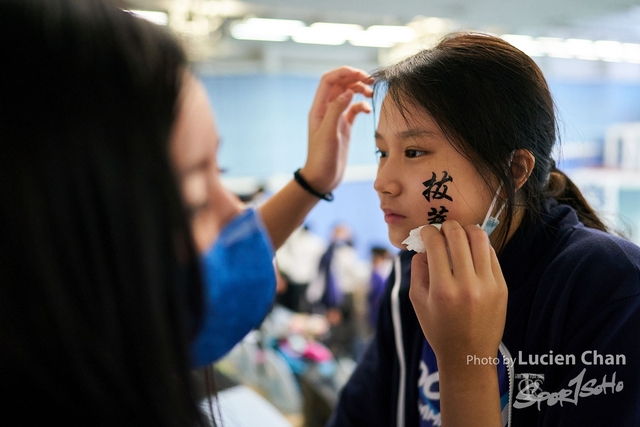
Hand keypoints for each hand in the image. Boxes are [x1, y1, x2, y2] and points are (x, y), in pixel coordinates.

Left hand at [300, 66, 372, 192]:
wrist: (322, 178)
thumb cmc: (321, 158)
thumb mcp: (329, 133)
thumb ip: (337, 110)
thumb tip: (349, 91)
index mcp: (319, 108)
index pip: (328, 80)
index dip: (343, 72)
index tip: (360, 73)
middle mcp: (326, 110)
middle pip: (340, 84)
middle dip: (354, 78)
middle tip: (371, 80)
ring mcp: (336, 118)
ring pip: (348, 94)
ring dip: (359, 90)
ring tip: (371, 93)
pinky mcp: (344, 127)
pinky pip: (354, 109)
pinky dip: (362, 105)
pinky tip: (368, 110)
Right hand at [409, 221, 507, 366]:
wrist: (468, 356)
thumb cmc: (439, 329)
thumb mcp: (418, 302)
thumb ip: (418, 271)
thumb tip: (424, 248)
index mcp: (443, 289)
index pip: (436, 244)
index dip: (428, 232)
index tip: (426, 233)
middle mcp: (467, 285)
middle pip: (458, 235)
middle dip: (447, 226)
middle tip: (442, 230)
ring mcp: (488, 285)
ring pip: (480, 239)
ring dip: (466, 231)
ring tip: (459, 236)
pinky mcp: (501, 287)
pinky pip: (491, 254)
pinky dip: (479, 247)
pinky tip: (471, 251)